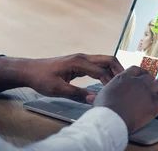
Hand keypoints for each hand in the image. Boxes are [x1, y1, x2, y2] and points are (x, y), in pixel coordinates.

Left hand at [0, 54, 123, 103]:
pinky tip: (108, 81)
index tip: (116, 92)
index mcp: (78, 62)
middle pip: (108, 59)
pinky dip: (106, 71)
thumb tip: (94, 99)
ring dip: (113, 70)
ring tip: (120, 83)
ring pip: (104, 61)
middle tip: (127, 82)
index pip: (101, 71)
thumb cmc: (41, 78)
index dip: (110, 82)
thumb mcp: (57, 89)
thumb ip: (77, 94)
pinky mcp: (80, 63)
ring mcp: (82, 59)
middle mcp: (83, 57)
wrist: (30, 70)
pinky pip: (98, 65)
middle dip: (119, 69)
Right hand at [94, 66, 157, 132]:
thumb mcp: (99, 97)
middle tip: (152, 88)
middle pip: (150, 77)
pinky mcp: (155, 103)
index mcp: (124, 77)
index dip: (142, 73)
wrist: (110, 120)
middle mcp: (137, 81)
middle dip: (151, 82)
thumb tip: (89, 98)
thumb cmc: (102, 111)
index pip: (137, 70)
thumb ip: (102, 94)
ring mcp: (148, 91)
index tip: (144, 77)